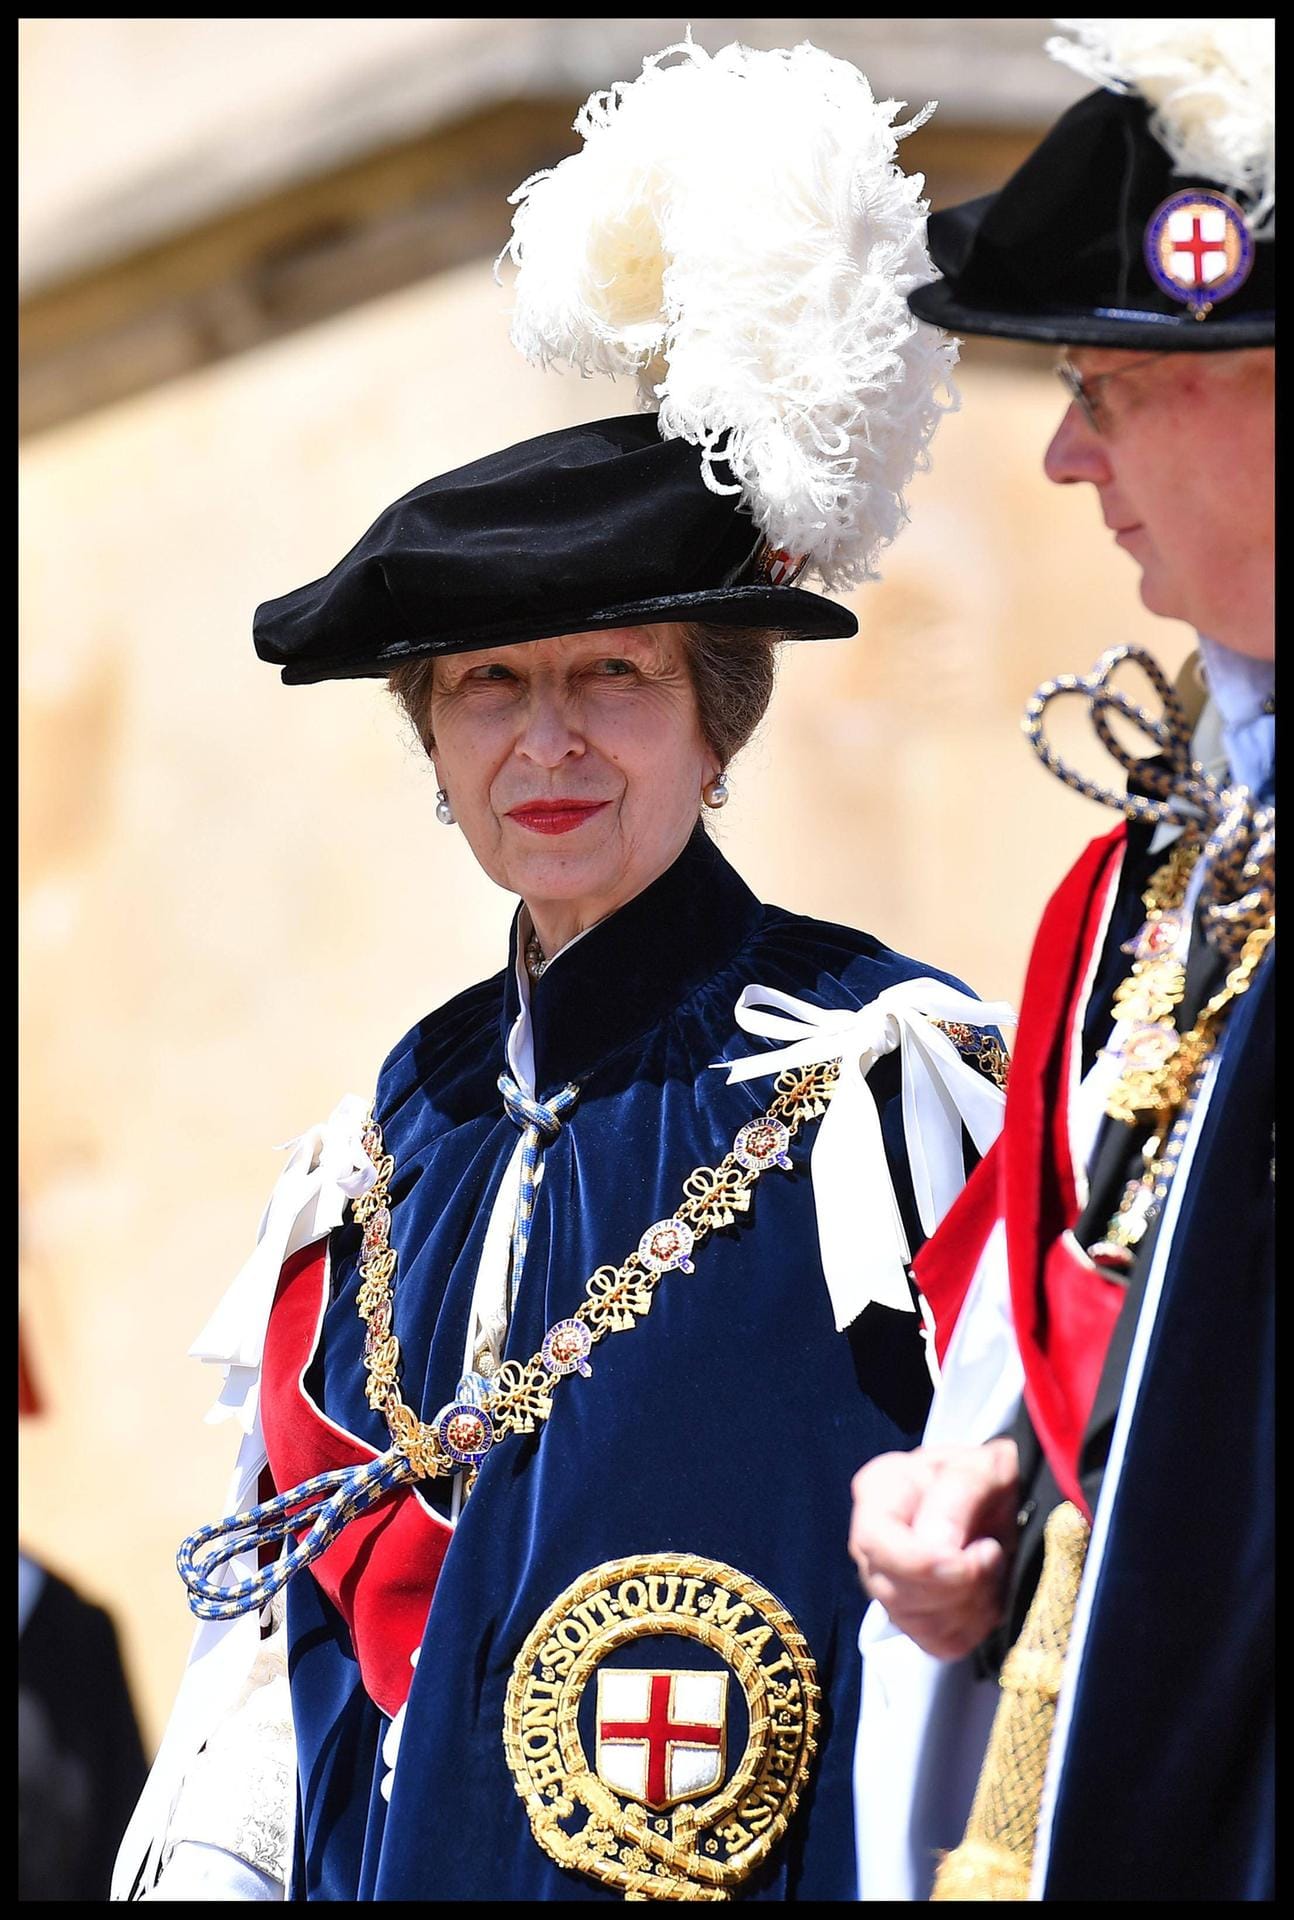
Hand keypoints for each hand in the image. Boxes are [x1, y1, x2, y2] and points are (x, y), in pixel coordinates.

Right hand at [849, 1438, 1020, 1660]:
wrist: (999, 1500)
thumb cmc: (986, 1475)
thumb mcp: (983, 1465)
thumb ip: (960, 1492)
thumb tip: (938, 1546)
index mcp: (879, 1493)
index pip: (874, 1541)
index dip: (918, 1563)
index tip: (966, 1561)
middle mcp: (872, 1544)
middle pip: (894, 1591)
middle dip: (956, 1586)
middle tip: (993, 1552)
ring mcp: (889, 1585)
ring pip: (919, 1624)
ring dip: (971, 1604)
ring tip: (992, 1566)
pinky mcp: (915, 1619)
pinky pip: (940, 1644)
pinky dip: (974, 1625)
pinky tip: (986, 1592)